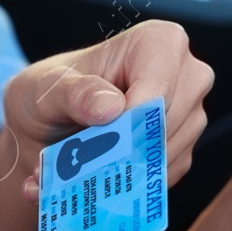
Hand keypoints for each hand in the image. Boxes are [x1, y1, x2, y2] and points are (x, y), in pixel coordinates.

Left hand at [4, 19, 213, 185]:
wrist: (43, 126)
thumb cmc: (48, 92)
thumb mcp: (46, 88)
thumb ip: (75, 93)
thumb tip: (111, 107)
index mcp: (159, 42)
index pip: (160, 86)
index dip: (133, 117)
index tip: (101, 134)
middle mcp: (186, 77)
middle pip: (167, 126)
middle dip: (121, 150)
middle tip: (77, 161)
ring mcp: (188, 117)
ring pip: (166, 157)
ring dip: (115, 173)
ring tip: (71, 172)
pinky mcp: (180, 153)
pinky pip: (159, 179)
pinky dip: (121, 188)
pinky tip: (89, 182)